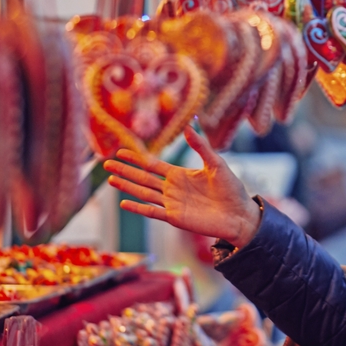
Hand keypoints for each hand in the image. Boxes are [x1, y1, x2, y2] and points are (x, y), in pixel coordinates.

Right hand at [103, 126, 262, 247]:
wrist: (239, 214)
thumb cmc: (231, 189)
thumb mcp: (216, 163)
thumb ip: (201, 146)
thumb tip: (188, 126)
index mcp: (180, 175)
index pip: (153, 165)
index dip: (137, 158)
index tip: (120, 151)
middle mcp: (172, 189)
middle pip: (143, 178)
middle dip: (125, 170)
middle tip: (106, 163)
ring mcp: (172, 204)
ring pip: (144, 193)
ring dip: (127, 187)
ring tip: (111, 179)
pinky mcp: (175, 218)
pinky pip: (153, 212)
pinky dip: (138, 208)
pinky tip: (124, 203)